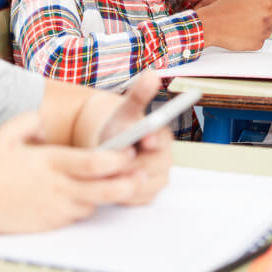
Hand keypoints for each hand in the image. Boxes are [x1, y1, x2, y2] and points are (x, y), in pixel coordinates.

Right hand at [0, 112, 139, 232]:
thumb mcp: (6, 133)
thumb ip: (28, 121)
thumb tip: (45, 124)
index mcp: (50, 162)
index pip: (93, 163)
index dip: (117, 159)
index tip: (130, 152)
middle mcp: (57, 187)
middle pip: (103, 190)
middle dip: (127, 183)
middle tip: (141, 175)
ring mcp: (56, 208)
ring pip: (94, 204)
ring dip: (106, 194)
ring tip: (118, 181)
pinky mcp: (52, 222)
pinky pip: (78, 215)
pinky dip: (87, 205)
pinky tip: (86, 194)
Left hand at [92, 73, 172, 204]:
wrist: (111, 144)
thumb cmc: (119, 126)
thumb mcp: (125, 109)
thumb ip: (138, 95)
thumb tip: (152, 74)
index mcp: (162, 135)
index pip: (162, 139)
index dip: (153, 140)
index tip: (145, 139)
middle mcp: (165, 158)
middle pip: (151, 168)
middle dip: (130, 165)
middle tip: (111, 162)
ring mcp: (158, 178)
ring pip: (142, 185)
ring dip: (123, 179)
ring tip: (105, 171)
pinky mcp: (148, 194)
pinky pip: (135, 197)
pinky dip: (121, 191)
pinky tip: (109, 181)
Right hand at [197, 0, 271, 50]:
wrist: (211, 24)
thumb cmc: (223, 9)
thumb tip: (266, 2)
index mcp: (265, 1)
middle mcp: (268, 16)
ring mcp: (264, 31)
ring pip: (270, 30)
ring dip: (262, 28)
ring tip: (244, 25)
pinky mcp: (258, 43)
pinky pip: (260, 40)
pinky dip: (253, 38)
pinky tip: (241, 33)